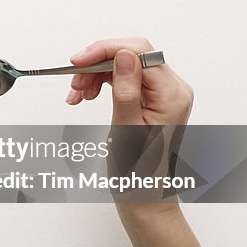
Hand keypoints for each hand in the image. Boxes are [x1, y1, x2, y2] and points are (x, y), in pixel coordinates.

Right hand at [66, 36, 218, 246]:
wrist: (144, 196)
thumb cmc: (138, 173)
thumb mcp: (127, 129)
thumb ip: (126, 89)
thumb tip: (124, 55)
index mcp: (173, 95)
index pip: (141, 52)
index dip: (106, 50)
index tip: (78, 61)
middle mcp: (172, 90)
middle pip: (131, 55)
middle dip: (97, 63)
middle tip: (74, 83)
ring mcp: (163, 94)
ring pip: (123, 65)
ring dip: (95, 74)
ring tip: (76, 95)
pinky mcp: (151, 99)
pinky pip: (124, 79)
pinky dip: (101, 83)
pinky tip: (85, 96)